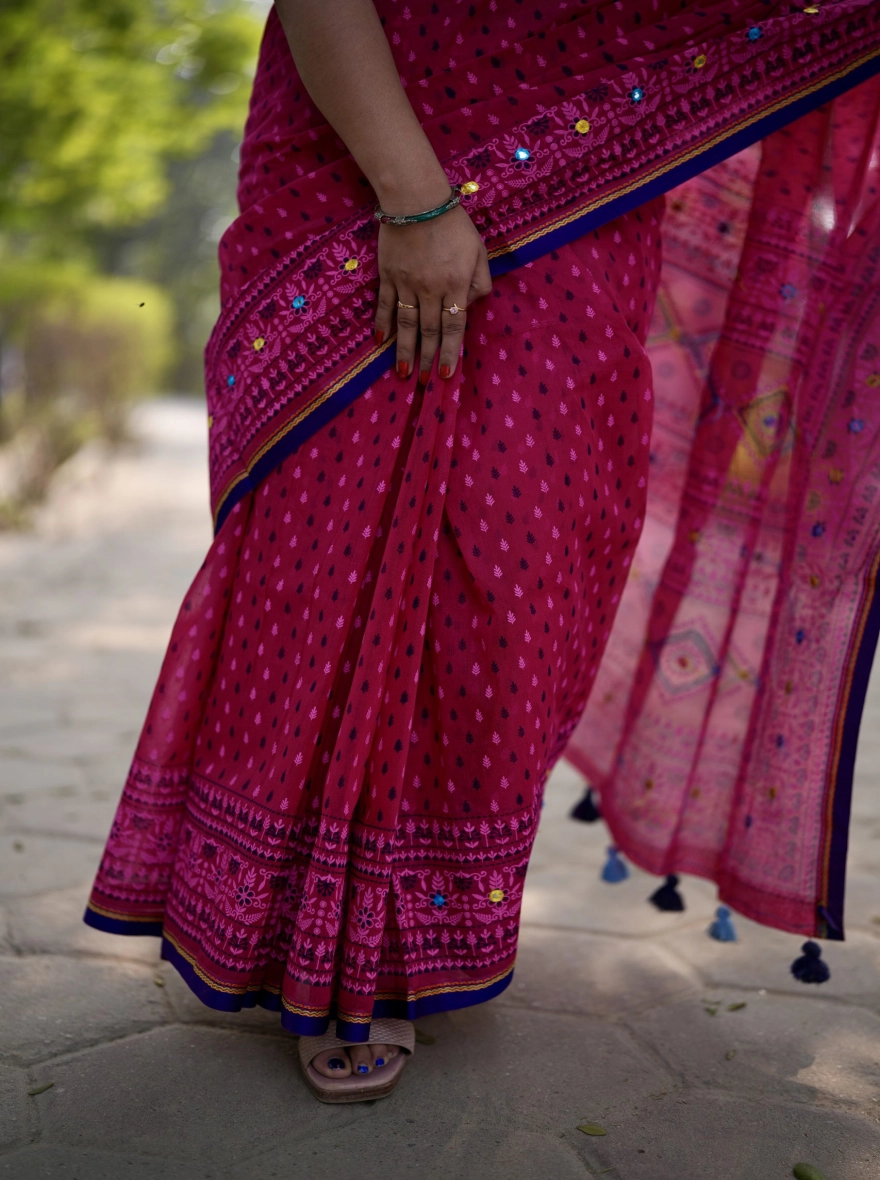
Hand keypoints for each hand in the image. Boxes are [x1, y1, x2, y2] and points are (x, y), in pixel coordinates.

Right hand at [373, 203, 491, 381]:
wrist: (416, 199)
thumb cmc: (453, 223)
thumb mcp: (479, 249)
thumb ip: (481, 280)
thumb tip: (471, 305)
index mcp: (456, 284)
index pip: (454, 327)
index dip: (450, 352)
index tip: (446, 374)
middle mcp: (431, 289)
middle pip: (429, 331)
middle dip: (426, 359)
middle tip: (423, 382)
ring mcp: (407, 284)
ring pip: (406, 324)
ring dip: (404, 351)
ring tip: (402, 372)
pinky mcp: (388, 275)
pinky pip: (385, 305)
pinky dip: (383, 324)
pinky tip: (381, 342)